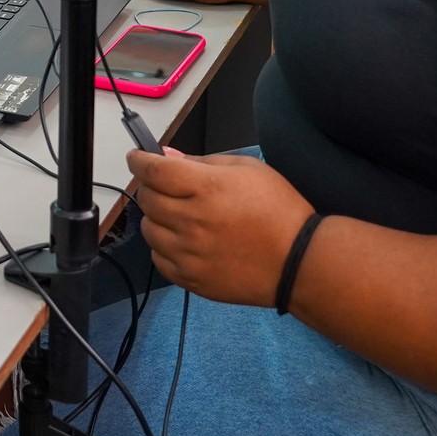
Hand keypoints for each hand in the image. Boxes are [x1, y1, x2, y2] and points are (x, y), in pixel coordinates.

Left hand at [128, 148, 315, 306]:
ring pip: (148, 230)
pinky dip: (164, 247)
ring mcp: (189, 254)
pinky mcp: (191, 280)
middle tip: (165, 186)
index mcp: (206, 188)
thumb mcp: (247, 170)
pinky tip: (184, 242)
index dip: (139, 160)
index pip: (153, 170)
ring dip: (157, 218)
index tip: (137, 157)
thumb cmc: (278, 209)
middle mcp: (192, 221)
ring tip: (179, 216)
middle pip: (147, 198)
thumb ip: (203, 162)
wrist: (299, 262)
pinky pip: (158, 259)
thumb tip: (168, 156)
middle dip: (150, 187)